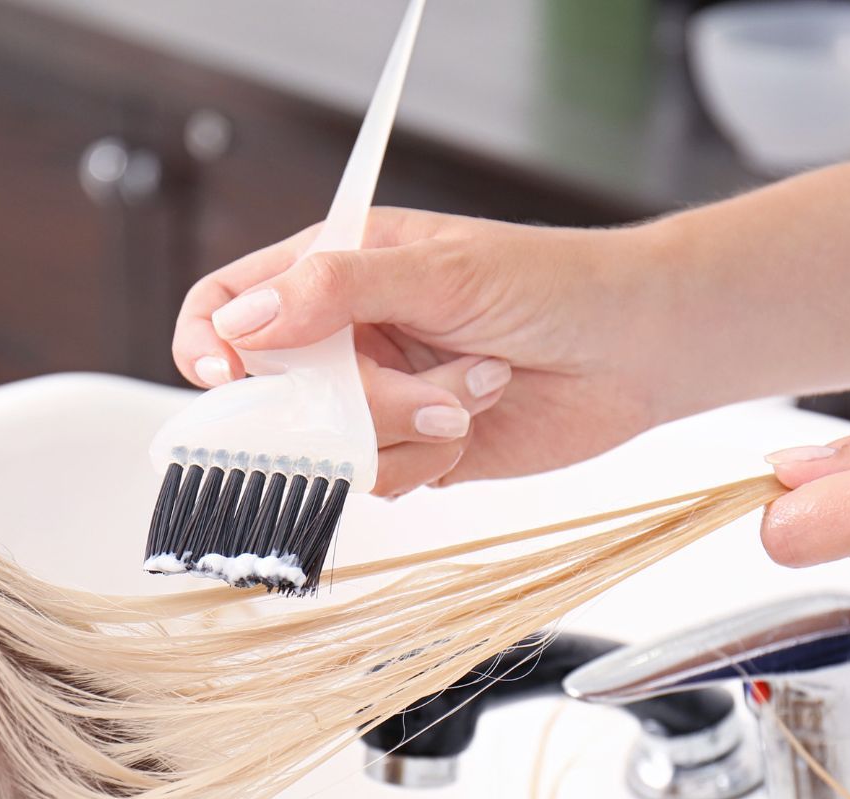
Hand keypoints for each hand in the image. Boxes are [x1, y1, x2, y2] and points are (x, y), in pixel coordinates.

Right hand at [173, 208, 669, 495]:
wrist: (638, 349)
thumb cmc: (554, 283)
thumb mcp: (444, 270)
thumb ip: (338, 289)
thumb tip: (245, 319)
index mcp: (336, 267)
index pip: (231, 302)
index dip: (211, 340)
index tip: (222, 376)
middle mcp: (346, 336)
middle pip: (276, 393)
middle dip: (349, 402)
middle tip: (419, 388)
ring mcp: (374, 397)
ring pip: (328, 448)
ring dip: (403, 429)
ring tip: (473, 389)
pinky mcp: (410, 449)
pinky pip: (376, 480)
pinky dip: (424, 461)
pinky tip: (472, 423)